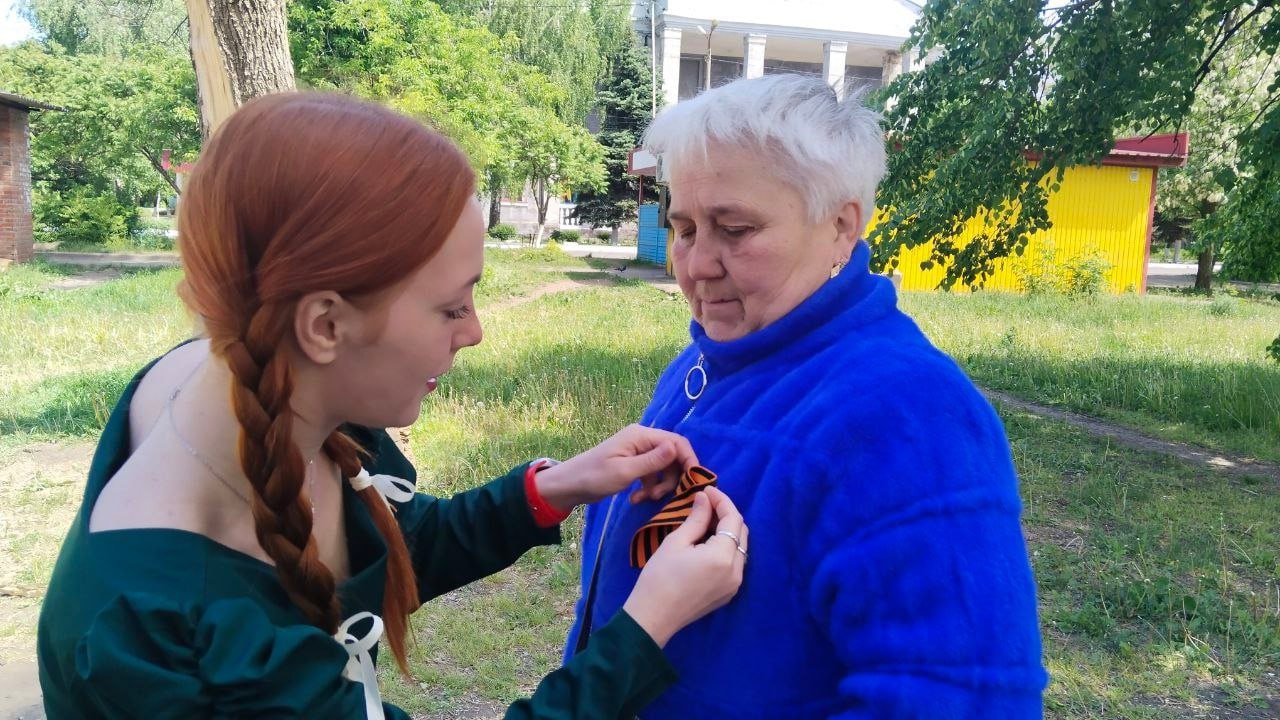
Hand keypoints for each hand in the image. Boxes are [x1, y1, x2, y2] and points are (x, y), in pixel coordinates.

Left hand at [534, 424, 698, 509]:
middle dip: (671, 478)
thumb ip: (653, 461)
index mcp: (641, 436)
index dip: (689, 461)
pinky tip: (637, 499)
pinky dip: (649, 487)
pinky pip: (652, 474)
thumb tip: (677, 447)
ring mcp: (638, 452)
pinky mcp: (634, 464)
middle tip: (660, 496)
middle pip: (673, 456)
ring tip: (645, 499)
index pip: (677, 442)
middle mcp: (642, 440)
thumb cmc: (594, 477)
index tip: (693, 482)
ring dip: (659, 486)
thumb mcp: (625, 471)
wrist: (570, 485)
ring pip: (663, 468)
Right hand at [622, 486, 746, 646]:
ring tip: (706, 521)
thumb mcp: (676, 542)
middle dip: (726, 514)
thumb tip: (704, 498)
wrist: (654, 616)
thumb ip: (696, 518)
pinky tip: (708, 542)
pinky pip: (735, 563)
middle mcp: (736, 570)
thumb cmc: (659, 577)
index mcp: (723, 556)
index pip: (732, 519)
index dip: (721, 500)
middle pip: (741, 532)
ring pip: (740, 547)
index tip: (705, 490)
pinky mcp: (729, 593)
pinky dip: (726, 548)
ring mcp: (735, 584)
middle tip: (705, 503)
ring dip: (728, 531)